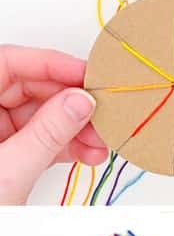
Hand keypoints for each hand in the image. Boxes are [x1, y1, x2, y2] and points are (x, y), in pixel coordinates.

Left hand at [0, 46, 108, 204]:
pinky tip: (88, 154)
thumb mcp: (9, 172)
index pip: (9, 63)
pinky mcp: (5, 156)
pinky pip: (40, 139)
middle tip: (103, 114)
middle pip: (30, 89)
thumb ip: (50, 132)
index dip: (51, 64)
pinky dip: (67, 146)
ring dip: (76, 129)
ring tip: (101, 143)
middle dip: (71, 104)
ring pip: (41, 116)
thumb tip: (81, 101)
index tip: (88, 76)